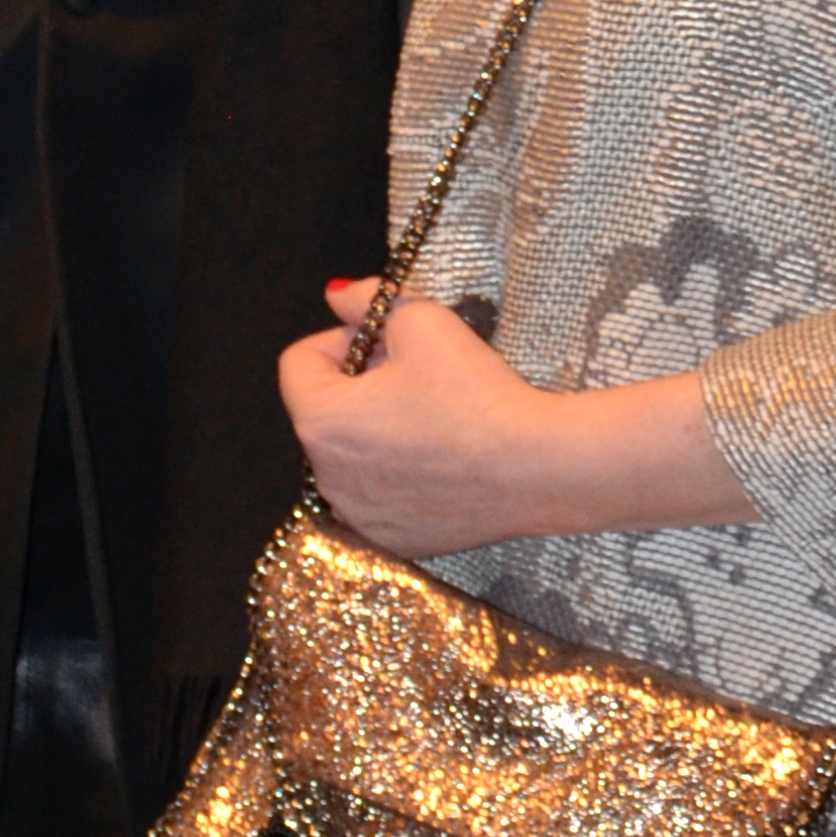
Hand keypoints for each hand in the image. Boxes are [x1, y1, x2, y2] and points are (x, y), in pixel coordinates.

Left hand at [278, 284, 748, 555]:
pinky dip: (397, 474)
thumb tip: (338, 296)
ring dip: (376, 430)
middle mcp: (326, 476)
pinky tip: (441, 459)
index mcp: (320, 419)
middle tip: (415, 372)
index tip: (384, 338)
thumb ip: (368, 300)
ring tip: (430, 416)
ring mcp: (359, 515)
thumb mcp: (422, 322)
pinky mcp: (394, 540)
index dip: (340, 338)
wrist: (537, 469)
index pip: (299, 363)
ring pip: (351, 456)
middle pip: (325, 410)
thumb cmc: (475, 393)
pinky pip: (379, 496)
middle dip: (359, 384)